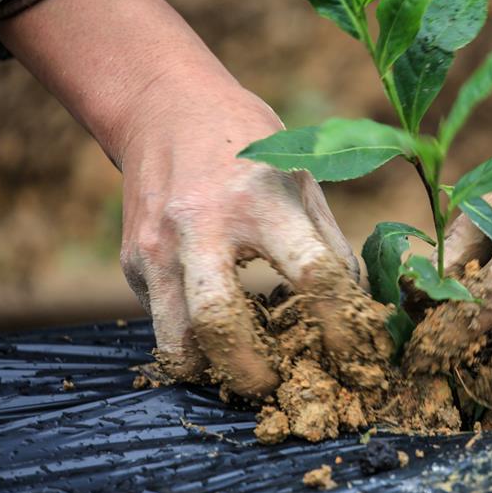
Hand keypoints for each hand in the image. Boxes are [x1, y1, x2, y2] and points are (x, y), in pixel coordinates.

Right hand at [118, 79, 356, 396]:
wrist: (165, 107)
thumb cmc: (245, 141)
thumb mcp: (299, 176)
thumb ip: (328, 241)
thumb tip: (357, 304)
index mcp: (260, 198)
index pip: (313, 272)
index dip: (342, 321)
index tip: (357, 352)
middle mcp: (200, 224)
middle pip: (220, 322)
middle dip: (253, 371)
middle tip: (277, 386)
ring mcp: (157, 245)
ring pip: (176, 340)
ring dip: (213, 369)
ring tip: (244, 368)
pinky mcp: (134, 260)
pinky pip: (163, 321)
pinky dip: (192, 340)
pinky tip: (219, 327)